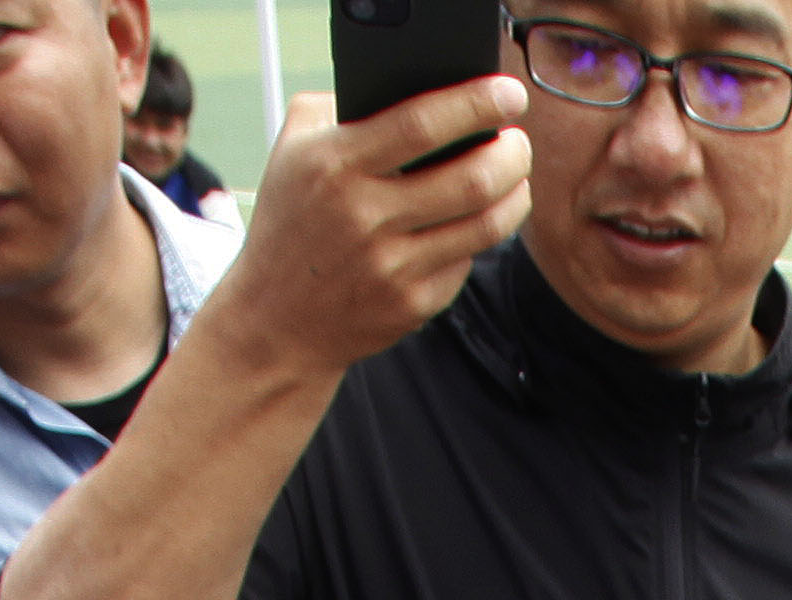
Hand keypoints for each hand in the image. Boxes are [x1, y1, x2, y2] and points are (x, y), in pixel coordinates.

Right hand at [202, 86, 532, 385]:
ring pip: (484, 225)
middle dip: (512, 154)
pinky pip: (466, 261)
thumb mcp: (293, 152)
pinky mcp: (410, 305)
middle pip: (470, 178)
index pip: (421, 124)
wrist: (274, 319)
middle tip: (518, 141)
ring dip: (514, 195)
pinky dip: (476, 237)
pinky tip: (470, 223)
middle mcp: (364, 217)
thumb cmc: (291, 224)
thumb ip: (338, 108)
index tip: (508, 94)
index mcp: (335, 165)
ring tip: (513, 177)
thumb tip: (409, 88)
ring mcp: (390, 267)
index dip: (476, 105)